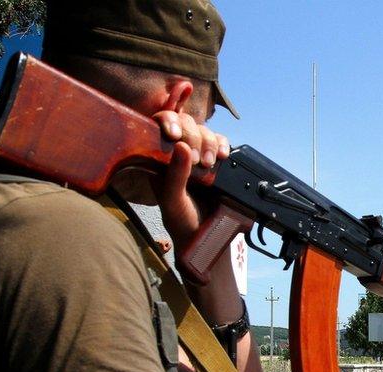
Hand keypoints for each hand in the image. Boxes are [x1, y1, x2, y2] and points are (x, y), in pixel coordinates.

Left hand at [150, 111, 229, 246]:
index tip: (174, 135)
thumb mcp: (173, 201)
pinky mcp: (217, 160)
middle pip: (186, 124)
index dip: (169, 121)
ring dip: (209, 143)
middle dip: (193, 137)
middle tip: (197, 162)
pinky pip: (221, 141)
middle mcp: (178, 153)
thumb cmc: (182, 222)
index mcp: (158, 158)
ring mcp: (198, 155)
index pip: (160, 124)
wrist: (206, 238)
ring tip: (209, 165)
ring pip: (205, 131)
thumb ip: (175, 175)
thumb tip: (182, 145)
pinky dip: (223, 144)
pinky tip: (223, 156)